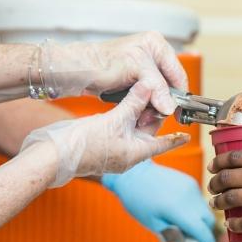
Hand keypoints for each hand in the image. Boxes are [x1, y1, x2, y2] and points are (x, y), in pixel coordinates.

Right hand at [21, 82, 188, 186]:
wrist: (54, 155)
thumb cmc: (84, 145)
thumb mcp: (114, 120)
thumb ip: (133, 102)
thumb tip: (149, 86)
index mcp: (136, 154)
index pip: (162, 144)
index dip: (175, 138)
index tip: (187, 135)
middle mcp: (127, 154)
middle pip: (147, 132)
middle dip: (153, 114)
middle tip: (159, 94)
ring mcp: (114, 149)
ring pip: (132, 128)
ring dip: (137, 112)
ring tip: (143, 93)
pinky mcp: (101, 143)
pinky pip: (119, 128)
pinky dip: (123, 115)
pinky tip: (122, 103)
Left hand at [41, 31, 187, 114]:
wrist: (77, 71)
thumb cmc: (100, 63)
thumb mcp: (135, 70)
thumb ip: (156, 87)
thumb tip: (170, 106)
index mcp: (156, 44)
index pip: (177, 74)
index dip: (179, 95)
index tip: (178, 114)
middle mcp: (152, 54)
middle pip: (169, 85)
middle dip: (163, 102)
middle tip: (155, 116)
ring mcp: (143, 68)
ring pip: (158, 94)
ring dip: (153, 107)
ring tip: (143, 116)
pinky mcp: (134, 79)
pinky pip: (147, 96)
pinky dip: (144, 106)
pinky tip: (138, 112)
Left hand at [103, 160, 219, 241]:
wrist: (133, 173)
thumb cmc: (137, 201)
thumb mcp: (152, 224)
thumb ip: (173, 236)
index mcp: (178, 210)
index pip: (202, 232)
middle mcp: (190, 198)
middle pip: (209, 222)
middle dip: (206, 235)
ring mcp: (192, 188)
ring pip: (205, 211)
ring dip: (200, 222)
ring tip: (184, 226)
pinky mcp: (190, 182)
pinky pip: (199, 201)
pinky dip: (195, 210)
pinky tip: (180, 211)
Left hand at [209, 148, 241, 231]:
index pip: (237, 155)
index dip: (220, 161)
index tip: (215, 165)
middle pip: (229, 176)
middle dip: (216, 182)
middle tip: (213, 186)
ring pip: (232, 198)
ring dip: (219, 202)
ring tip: (216, 204)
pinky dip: (234, 225)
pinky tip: (231, 225)